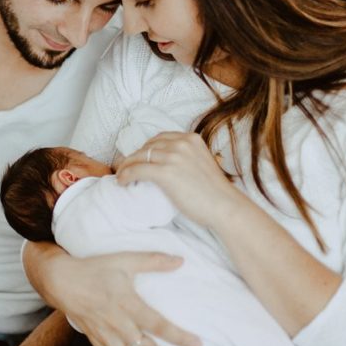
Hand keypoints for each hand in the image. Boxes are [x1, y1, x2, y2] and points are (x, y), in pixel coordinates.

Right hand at [46, 251, 200, 345]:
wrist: (61, 281)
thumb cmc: (95, 269)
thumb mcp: (124, 260)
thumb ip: (152, 261)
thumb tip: (180, 260)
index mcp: (126, 303)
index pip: (157, 324)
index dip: (178, 336)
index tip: (197, 345)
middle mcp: (117, 324)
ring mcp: (106, 336)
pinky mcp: (97, 342)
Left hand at [117, 132, 238, 228]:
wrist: (225, 206)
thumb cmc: (216, 193)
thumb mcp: (202, 163)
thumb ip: (187, 158)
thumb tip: (168, 165)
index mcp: (191, 139)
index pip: (160, 138)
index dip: (146, 148)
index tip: (140, 159)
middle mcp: (181, 143)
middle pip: (148, 146)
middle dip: (135, 157)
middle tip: (126, 168)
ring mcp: (173, 157)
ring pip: (139, 157)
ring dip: (126, 166)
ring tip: (120, 176)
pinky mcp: (165, 172)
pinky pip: (137, 170)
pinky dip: (125, 175)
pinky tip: (122, 182)